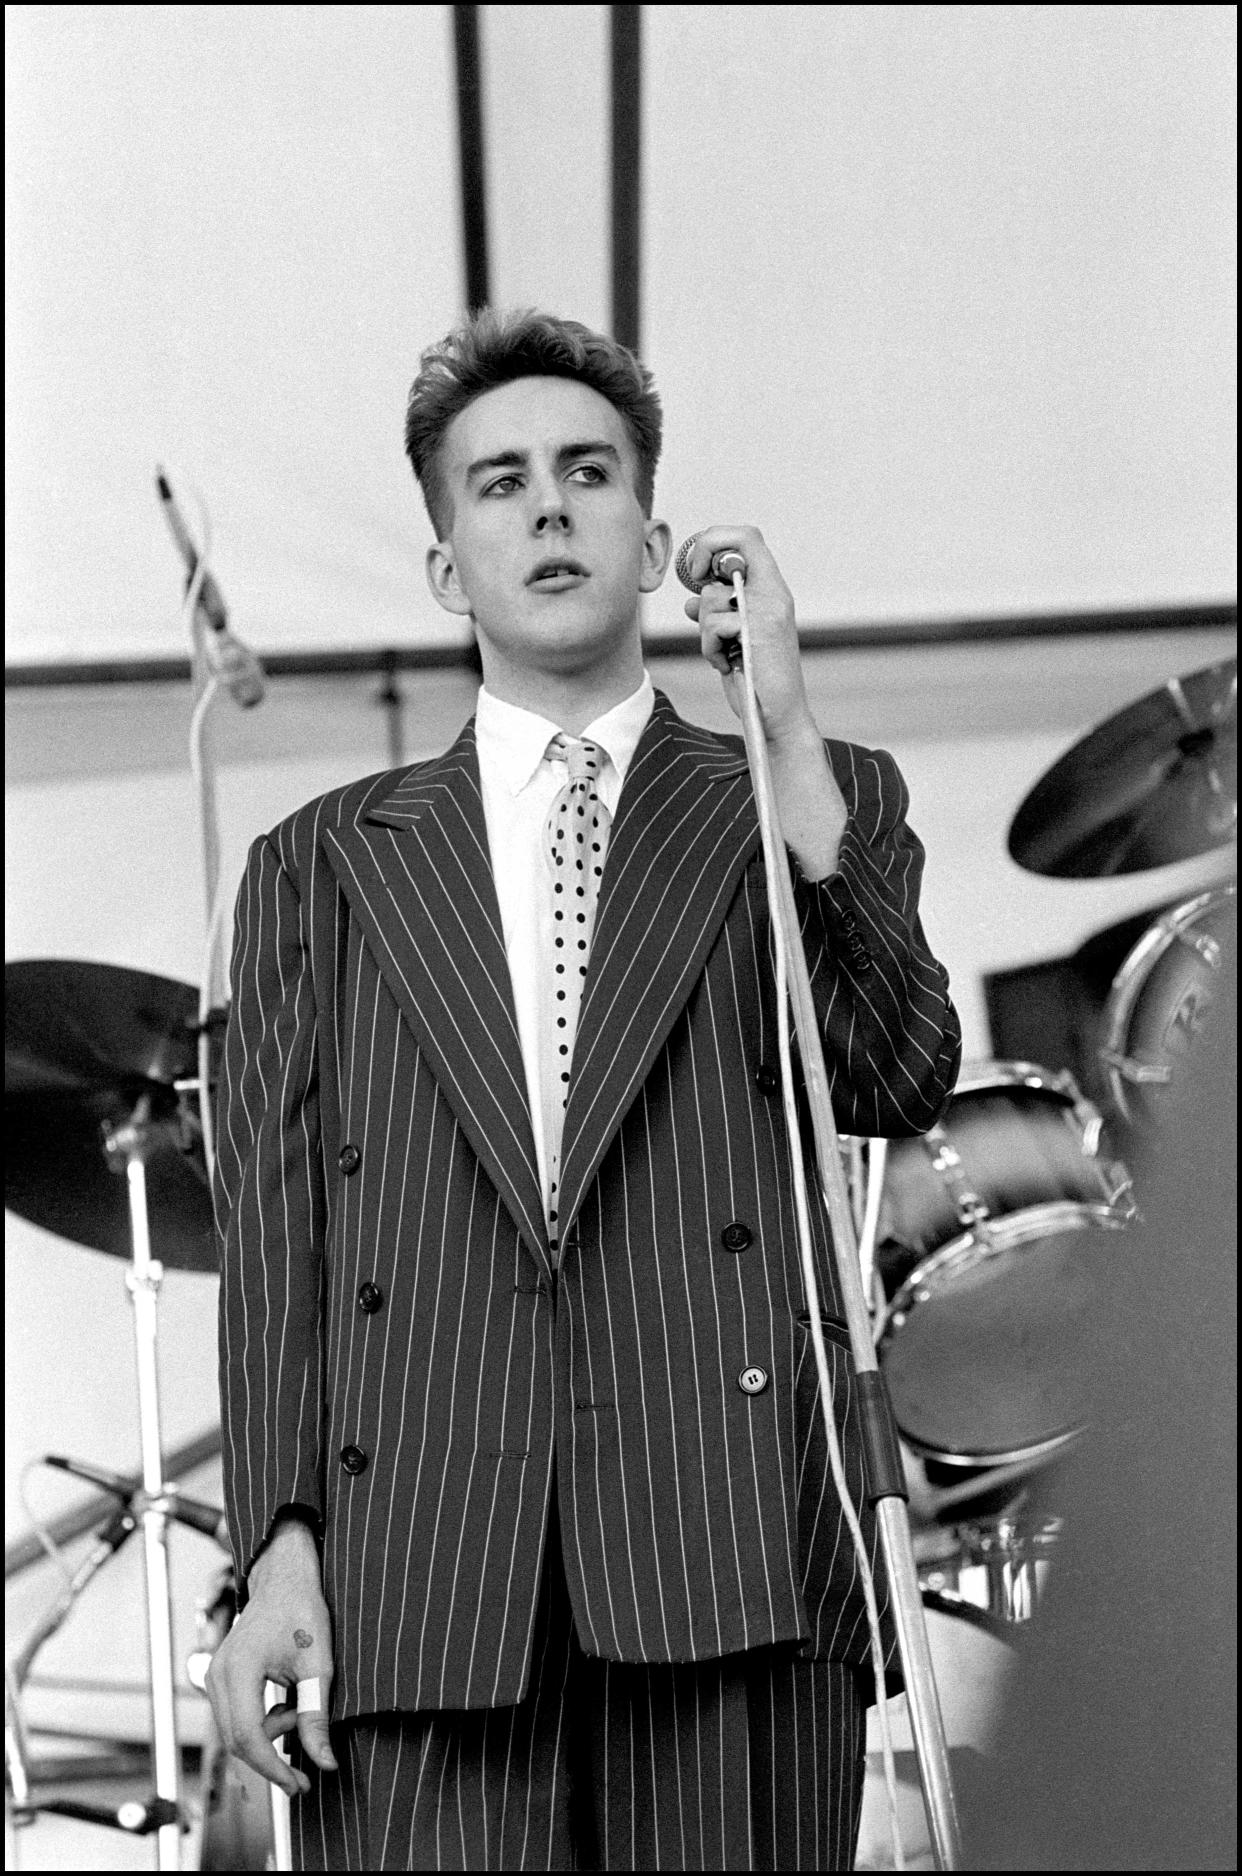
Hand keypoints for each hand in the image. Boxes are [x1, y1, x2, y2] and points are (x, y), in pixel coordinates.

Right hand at [205, 1517, 336, 1797]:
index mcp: (240, 1667)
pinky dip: (260, 1726)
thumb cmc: (302, 1611)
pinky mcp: (220, 1678)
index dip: (272, 1768)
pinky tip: (286, 1708)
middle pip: (236, 1741)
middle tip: (303, 1779)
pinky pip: (234, 1718)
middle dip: (269, 1764)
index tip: (299, 1784)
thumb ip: (316, 1714)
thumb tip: (324, 1762)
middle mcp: (217, 1674)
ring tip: (299, 1715)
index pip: (248, 1735)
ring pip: (233, 1732)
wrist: (284, 1577)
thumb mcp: (318, 1662)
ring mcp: (214, 1675)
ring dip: (267, 1740)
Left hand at [682, 525, 812, 742]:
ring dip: (705, 630)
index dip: (715, 539)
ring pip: (711, 595)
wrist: (777, 715)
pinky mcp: (757, 629)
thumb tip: (691, 601)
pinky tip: (726, 664)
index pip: (747, 537)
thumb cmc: (757, 679)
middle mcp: (774, 593)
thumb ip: (717, 614)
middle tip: (706, 616)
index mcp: (771, 590)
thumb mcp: (734, 638)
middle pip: (729, 551)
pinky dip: (709, 648)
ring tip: (723, 652)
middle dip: (704, 587)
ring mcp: (768, 609)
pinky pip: (712, 624)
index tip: (699, 569)